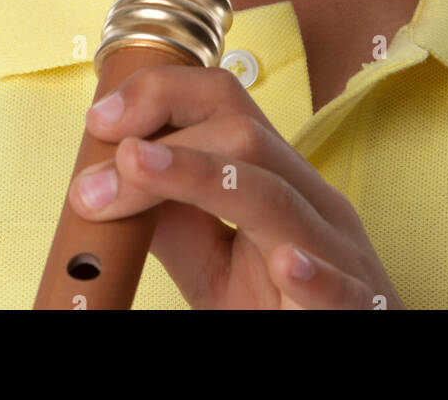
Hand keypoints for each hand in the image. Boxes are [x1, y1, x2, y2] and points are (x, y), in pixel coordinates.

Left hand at [69, 64, 405, 309]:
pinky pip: (336, 284)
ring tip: (138, 167)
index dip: (161, 94)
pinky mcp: (353, 308)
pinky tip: (285, 265)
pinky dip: (311, 273)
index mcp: (278, 179)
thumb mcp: (215, 262)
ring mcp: (338, 254)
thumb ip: (174, 220)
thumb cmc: (281, 307)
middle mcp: (311, 203)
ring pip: (276, 197)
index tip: (100, 121)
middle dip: (162, 144)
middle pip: (245, 138)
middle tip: (92, 182)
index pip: (226, 101)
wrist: (355, 352)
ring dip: (198, 177)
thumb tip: (109, 179)